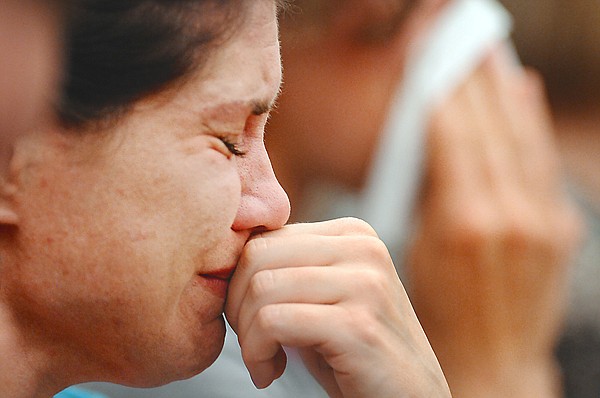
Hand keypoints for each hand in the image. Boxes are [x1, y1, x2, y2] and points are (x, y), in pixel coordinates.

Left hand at [226, 218, 450, 397]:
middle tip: (250, 341)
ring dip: (247, 336)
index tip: (248, 319)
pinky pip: (273, 322)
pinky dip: (257, 353)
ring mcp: (365, 284)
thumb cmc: (356, 351)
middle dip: (236, 304)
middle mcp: (363, 249)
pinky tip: (269, 372)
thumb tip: (232, 256)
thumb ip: (290, 268)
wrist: (407, 397)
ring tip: (263, 361)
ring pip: (262, 288)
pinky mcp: (357, 325)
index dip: (239, 282)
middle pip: (258, 256)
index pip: (265, 238)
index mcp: (353, 234)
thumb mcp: (323, 296)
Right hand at [406, 47, 582, 396]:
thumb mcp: (415, 256)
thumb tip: (434, 144)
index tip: (428, 55)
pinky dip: (529, 120)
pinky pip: (541, 160)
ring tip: (487, 49)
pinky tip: (521, 90)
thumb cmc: (436, 320)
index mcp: (464, 222)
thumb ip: (430, 195)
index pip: (451, 133)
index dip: (438, 89)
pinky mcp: (558, 228)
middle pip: (486, 125)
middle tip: (456, 34)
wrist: (491, 367)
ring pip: (518, 135)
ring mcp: (541, 219)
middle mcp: (509, 212)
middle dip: (468, 76)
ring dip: (500, 88)